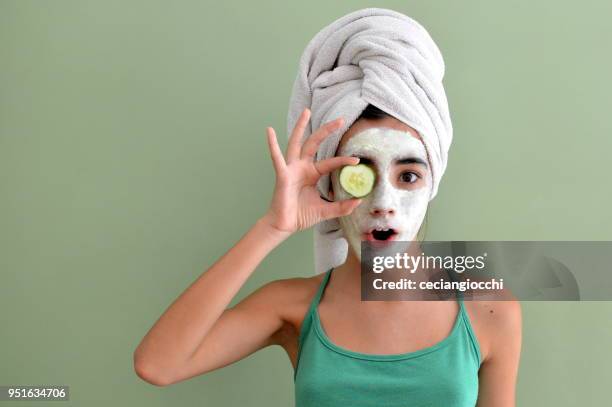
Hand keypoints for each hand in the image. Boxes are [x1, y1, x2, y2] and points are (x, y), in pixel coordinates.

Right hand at [261, 108, 361, 234]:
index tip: (357, 160)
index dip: (343, 161)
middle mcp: (302, 167)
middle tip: (340, 119)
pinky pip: (277, 158)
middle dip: (327, 130)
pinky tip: (270, 131)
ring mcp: (291, 169)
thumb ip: (341, 207)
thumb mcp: (326, 210)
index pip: (330, 162)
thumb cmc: (301, 215)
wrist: (285, 225)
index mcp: (312, 173)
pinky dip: (272, 145)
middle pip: (315, 143)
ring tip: (306, 112)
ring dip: (301, 127)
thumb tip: (358, 202)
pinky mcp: (282, 175)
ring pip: (297, 143)